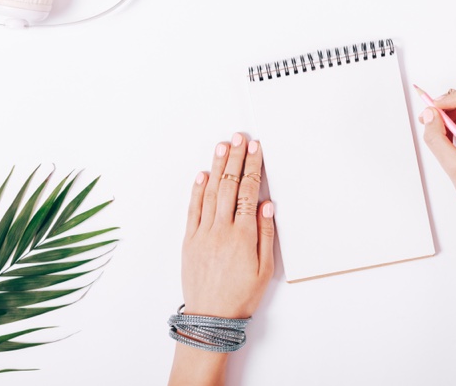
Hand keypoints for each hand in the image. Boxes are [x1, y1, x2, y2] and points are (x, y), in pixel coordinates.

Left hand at [182, 133, 274, 318]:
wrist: (210, 318)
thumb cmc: (241, 295)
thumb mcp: (265, 269)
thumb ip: (266, 234)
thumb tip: (267, 205)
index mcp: (243, 235)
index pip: (248, 191)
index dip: (252, 167)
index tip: (255, 149)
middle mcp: (221, 230)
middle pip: (228, 185)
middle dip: (235, 158)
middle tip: (240, 137)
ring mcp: (202, 233)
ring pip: (210, 192)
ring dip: (216, 166)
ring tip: (222, 145)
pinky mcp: (189, 240)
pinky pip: (193, 209)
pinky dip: (197, 190)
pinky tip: (202, 174)